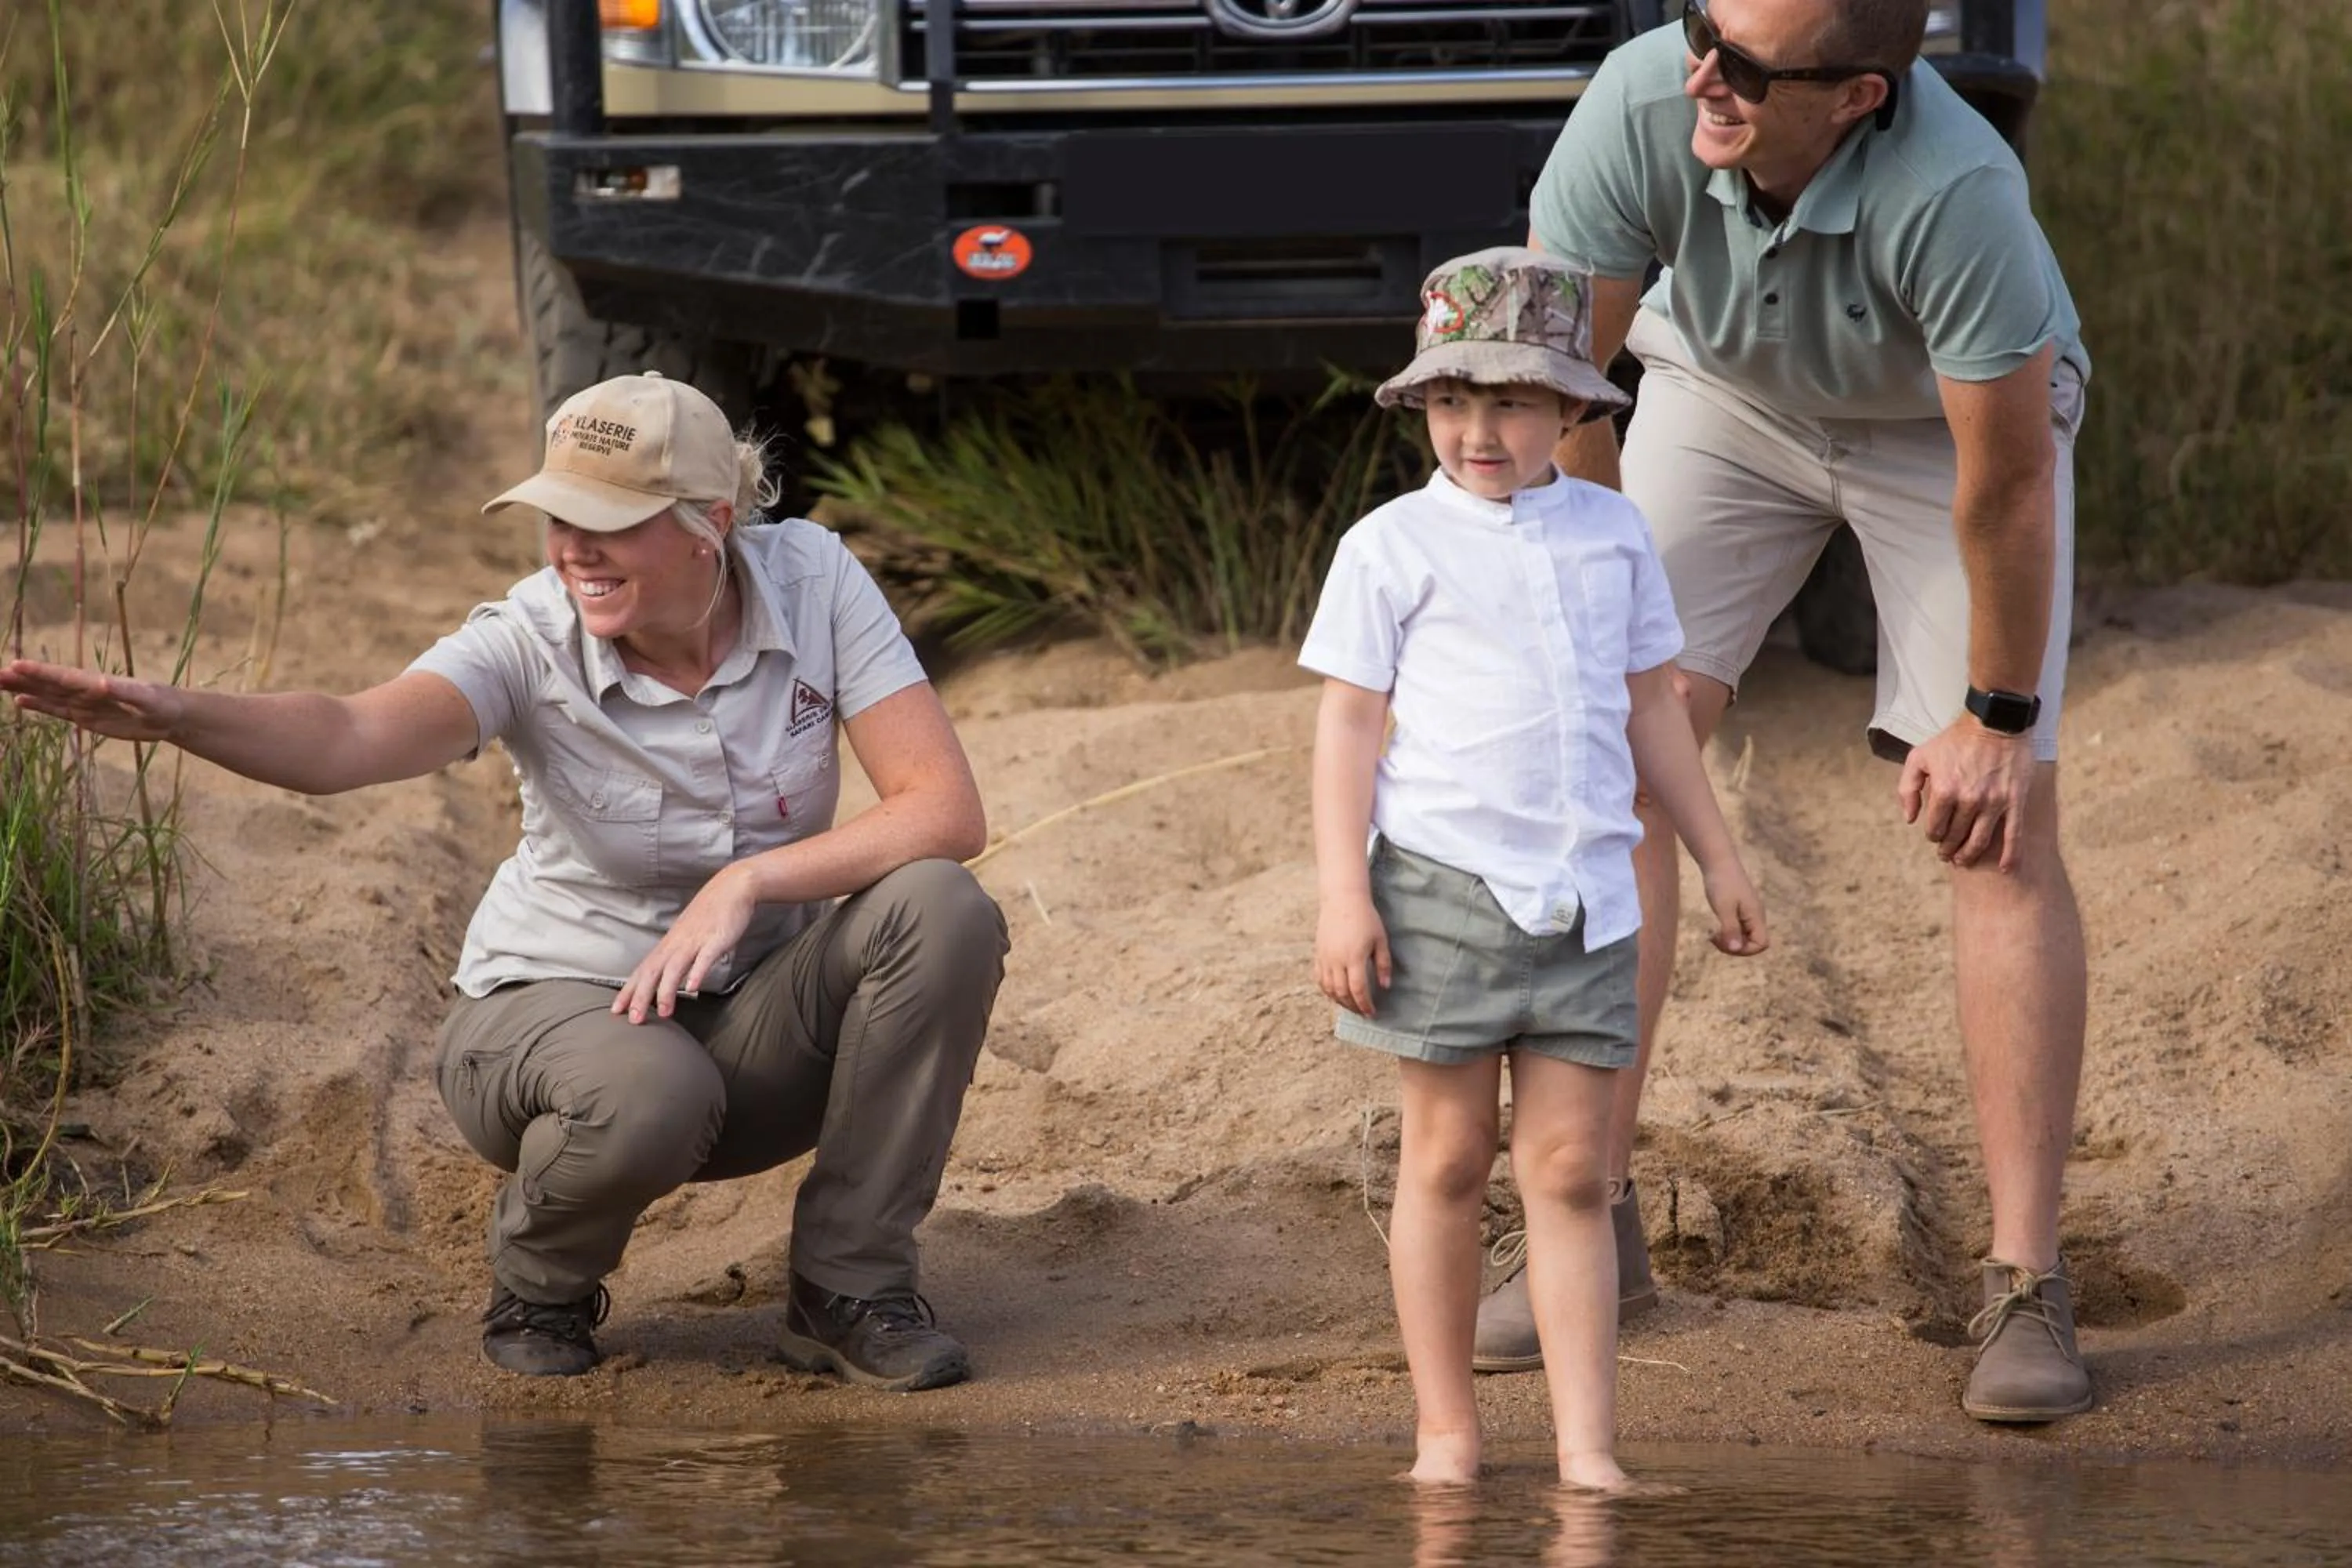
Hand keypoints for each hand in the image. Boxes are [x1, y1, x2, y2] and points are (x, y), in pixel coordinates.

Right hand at [0, 659, 184, 742]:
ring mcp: (83, 703)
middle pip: (47, 682)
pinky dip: (39, 705)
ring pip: (47, 694)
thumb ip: (125, 691)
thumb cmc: (162, 704)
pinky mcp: (85, 717)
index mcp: (96, 683)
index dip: (39, 672)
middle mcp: (85, 690)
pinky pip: (57, 710)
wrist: (170, 716)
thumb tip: (101, 683)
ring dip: (24, 689)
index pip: (62, 676)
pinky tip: (21, 701)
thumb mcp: (146, 699)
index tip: (15, 665)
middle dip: (21, 678)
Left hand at [615, 864, 759, 1022]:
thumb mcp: (689, 935)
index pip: (643, 970)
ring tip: (664, 1012)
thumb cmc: (711, 913)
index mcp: (669, 944)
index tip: (615, 1010)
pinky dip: (697, 973)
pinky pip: (704, 958)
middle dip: (640, 996)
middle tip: (633, 1020)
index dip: (628, 990)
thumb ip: (680, 955)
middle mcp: (677, 943)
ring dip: (667, 991)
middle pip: (653, 972)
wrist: (733, 887)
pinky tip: (692, 989)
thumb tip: (674, 976)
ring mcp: (696, 941)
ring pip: (675, 968)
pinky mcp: (716, 939)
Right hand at [1316, 894, 1391, 1016]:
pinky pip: (1319, 979)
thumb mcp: (1380, 940)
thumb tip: (1385, 986)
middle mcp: (1336, 960)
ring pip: (1328, 988)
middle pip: (1342, 993)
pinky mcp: (1318, 954)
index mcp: (1354, 957)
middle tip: (1363, 1012)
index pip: (1358, 989)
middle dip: (1353, 1006)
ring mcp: (1325, 958)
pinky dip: (1327, 990)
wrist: (1342, 900)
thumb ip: (1383, 964)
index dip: (1365, 1004)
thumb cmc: (1366, 918)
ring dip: (1340, 1001)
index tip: (1372, 1013)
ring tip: (1351, 1006)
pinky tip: (1336, 994)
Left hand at [1699, 862, 1767, 955]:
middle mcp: (1756, 916)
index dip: (1745, 950)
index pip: (1761, 943)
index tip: (1724, 942)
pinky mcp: (1740, 910)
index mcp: (1756, 916)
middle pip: (1753, 943)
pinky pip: (1738, 929)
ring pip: (1744, 937)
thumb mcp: (1724, 908)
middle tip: (1714, 938)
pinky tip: (1713, 930)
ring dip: (1729, 941)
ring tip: (1711, 935)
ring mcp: (1749, 913)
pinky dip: (1727, 933)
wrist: (1718, 862)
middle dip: (1734, 947)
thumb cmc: (1721, 883)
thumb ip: (1730, 929)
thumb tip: (1736, 949)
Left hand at [1898, 719, 2035, 870]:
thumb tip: (1910, 819)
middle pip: (1955, 838)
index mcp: (1944, 791)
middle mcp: (1968, 800)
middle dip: (1948, 849)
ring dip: (1969, 855)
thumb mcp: (1919, 756)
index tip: (1935, 835)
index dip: (1933, 836)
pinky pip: (2014, 835)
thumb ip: (1907, 788)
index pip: (1934, 829)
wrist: (1995, 722)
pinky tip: (2004, 868)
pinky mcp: (2016, 801)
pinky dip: (2010, 855)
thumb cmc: (1955, 740)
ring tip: (1963, 860)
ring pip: (1979, 841)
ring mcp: (1994, 803)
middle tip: (1947, 854)